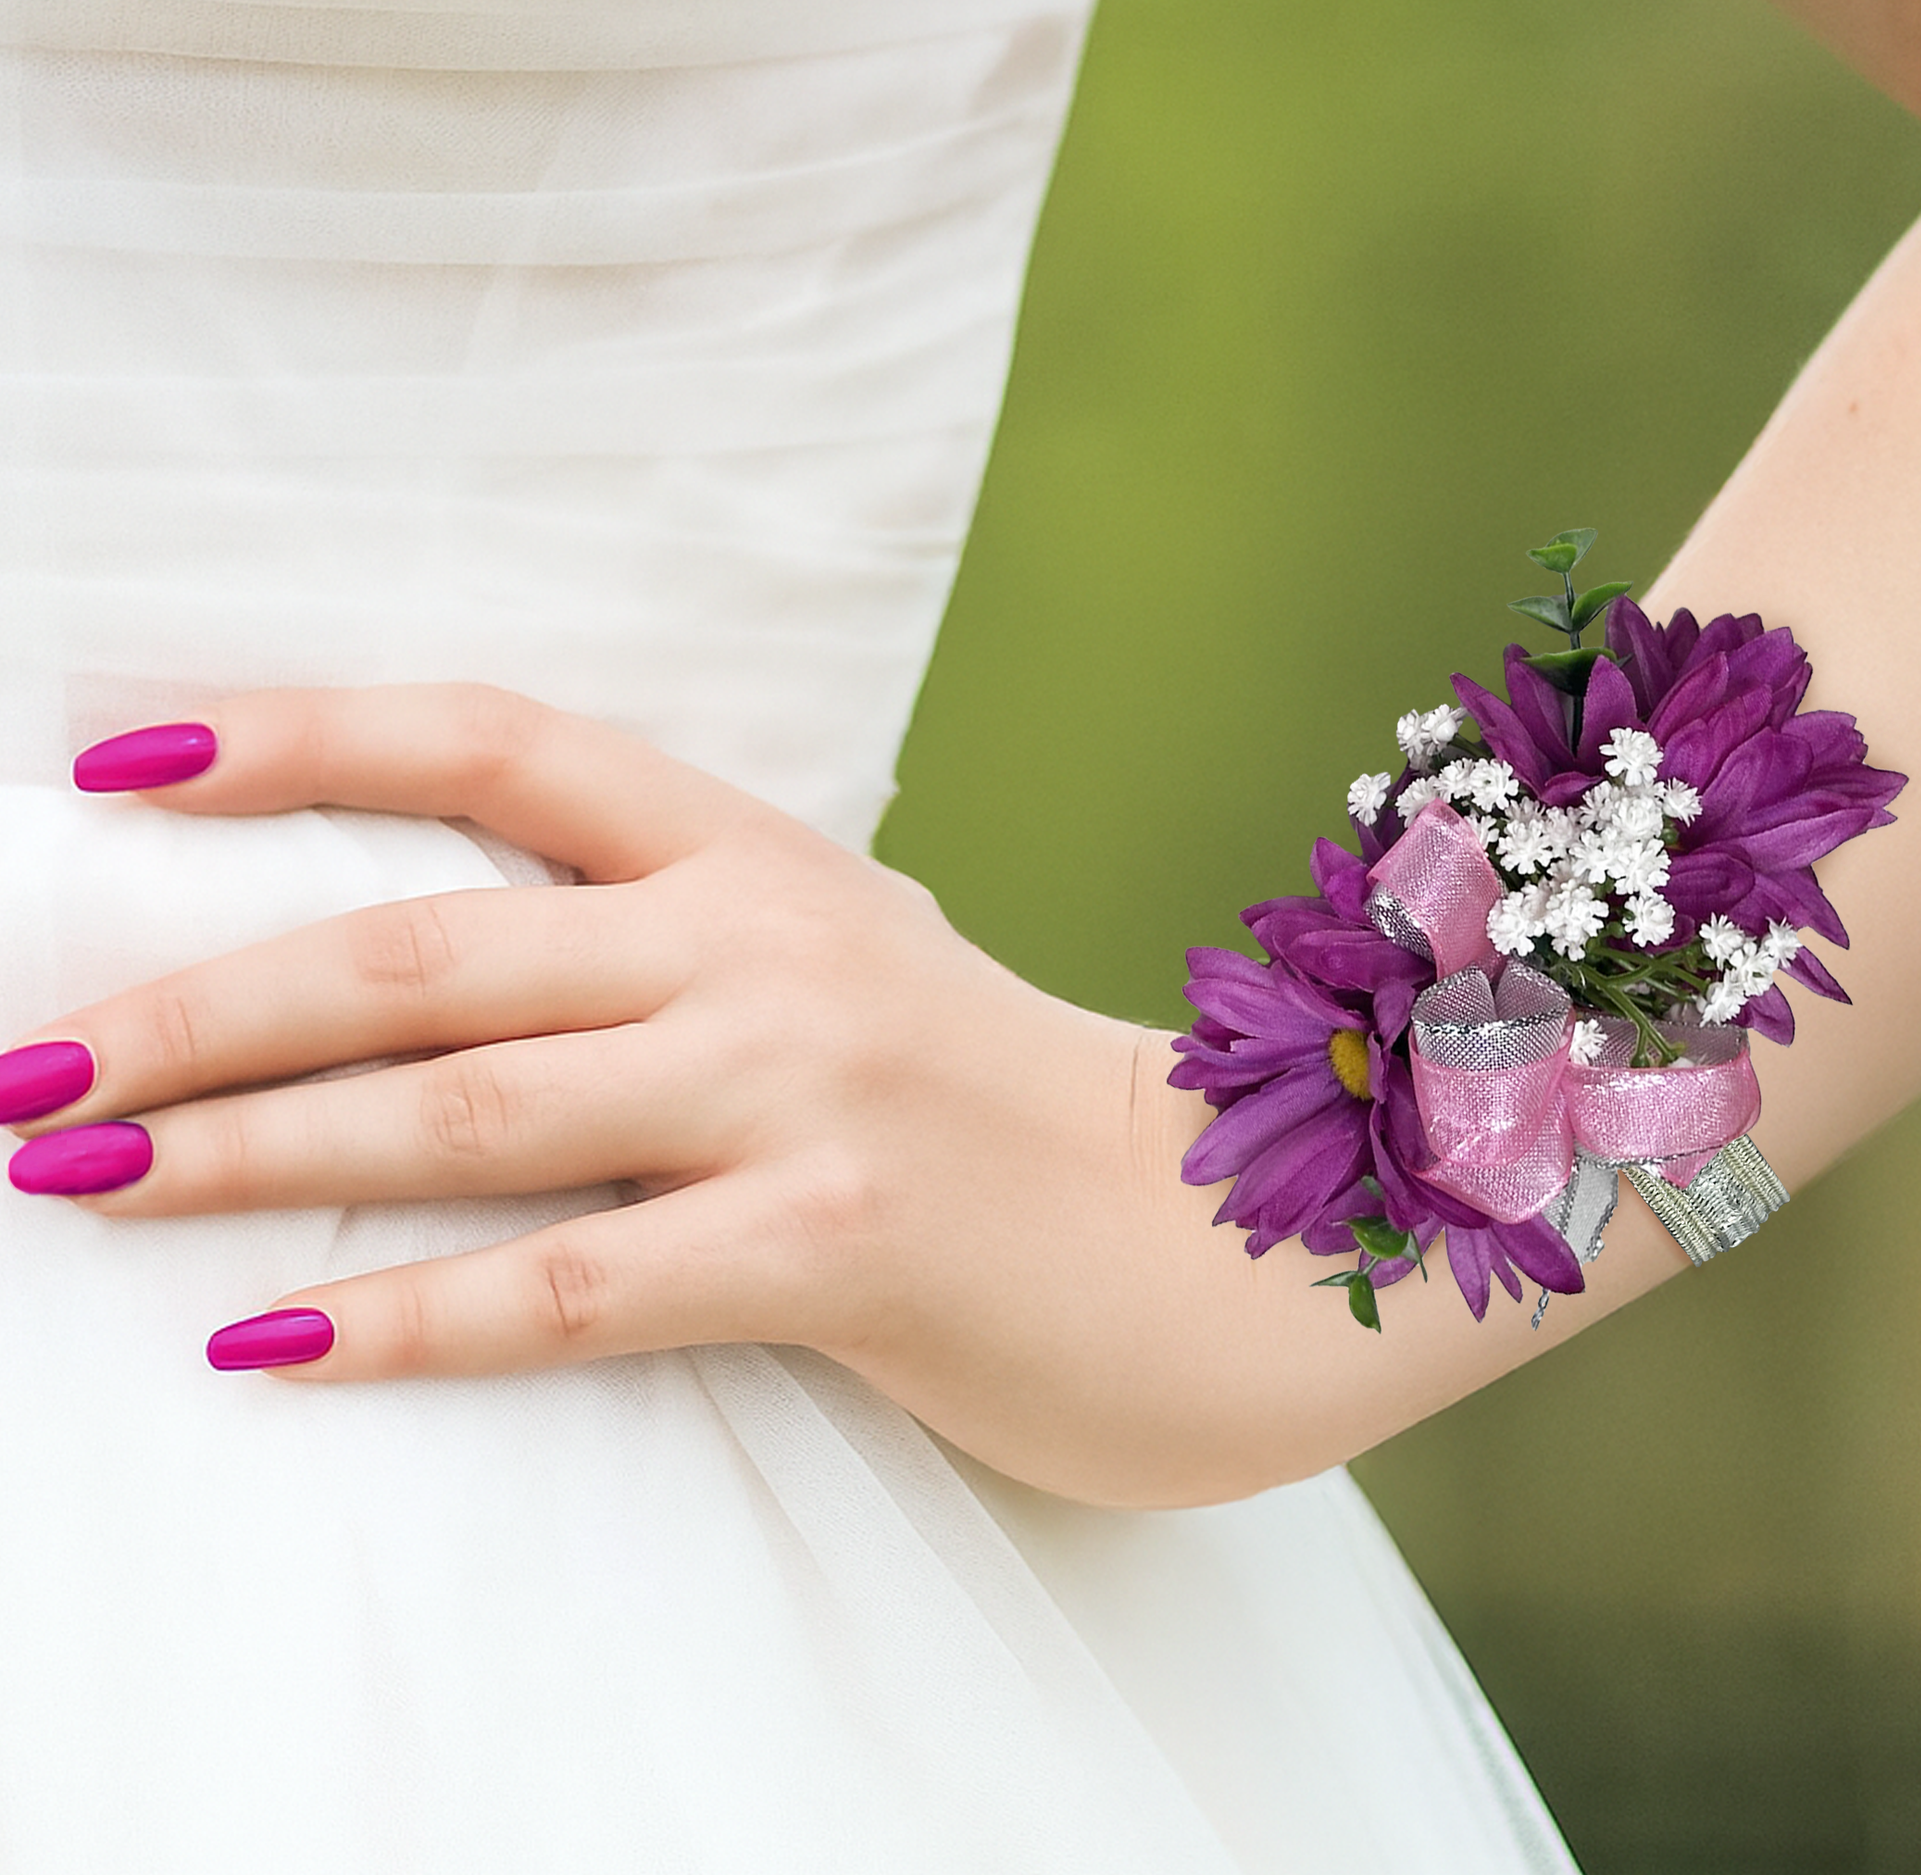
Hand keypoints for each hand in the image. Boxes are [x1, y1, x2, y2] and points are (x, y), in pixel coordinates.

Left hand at [1, 687, 1212, 1470]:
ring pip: (470, 1108)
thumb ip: (684, 953)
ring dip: (246, 1151)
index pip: (497, 743)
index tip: (112, 760)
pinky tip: (269, 1349)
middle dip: (195, 1003)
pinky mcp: (841, 1242)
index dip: (298, 736)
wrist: (1242, 1227)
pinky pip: (578, 1284)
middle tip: (23, 1073)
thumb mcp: (852, 977)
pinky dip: (408, 1319)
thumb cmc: (1010, 1118)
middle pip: (426, 946)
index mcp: (761, 859)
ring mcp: (807, 1087)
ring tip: (78, 1187)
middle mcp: (769, 944)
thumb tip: (457, 979)